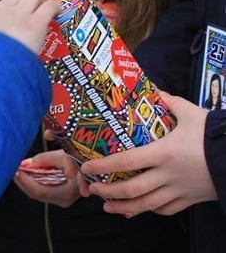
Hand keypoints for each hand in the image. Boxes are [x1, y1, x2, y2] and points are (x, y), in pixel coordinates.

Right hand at [0, 0, 58, 53]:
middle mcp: (4, 8)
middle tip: (35, 5)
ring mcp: (21, 14)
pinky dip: (55, 7)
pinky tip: (57, 13)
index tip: (15, 16)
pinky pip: (49, 6)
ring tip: (47, 6)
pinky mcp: (36, 23)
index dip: (11, 8)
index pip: (1, 2)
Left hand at [14, 150, 82, 207]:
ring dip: (26, 182)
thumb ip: (44, 160)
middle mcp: (64, 200)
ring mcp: (61, 200)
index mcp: (67, 192)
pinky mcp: (59, 196)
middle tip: (13, 169)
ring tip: (18, 170)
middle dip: (22, 182)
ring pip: (37, 194)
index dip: (26, 181)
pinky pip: (41, 192)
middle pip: (36, 194)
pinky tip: (26, 174)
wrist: (93, 166)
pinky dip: (32, 183)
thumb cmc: (82, 160)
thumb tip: (25, 164)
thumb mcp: (64, 156)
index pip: (40, 191)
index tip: (17, 169)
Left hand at [80, 92, 216, 214]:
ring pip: (146, 205)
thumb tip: (153, 89)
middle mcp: (168, 175)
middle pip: (132, 189)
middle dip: (108, 192)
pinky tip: (139, 208)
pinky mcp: (191, 200)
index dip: (104, 166)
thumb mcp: (192, 113)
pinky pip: (166, 209)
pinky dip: (150, 210)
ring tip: (107, 207)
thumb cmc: (215, 135)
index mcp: (164, 152)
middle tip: (92, 189)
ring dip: (124, 207)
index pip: (127, 161)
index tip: (87, 167)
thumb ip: (170, 101)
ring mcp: (180, 190)